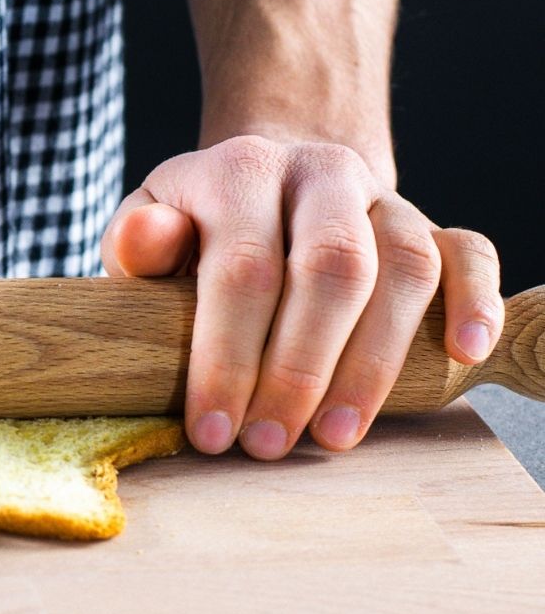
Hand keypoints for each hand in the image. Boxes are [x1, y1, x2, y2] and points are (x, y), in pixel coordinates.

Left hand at [101, 136, 502, 458]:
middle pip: (331, 268)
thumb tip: (145, 242)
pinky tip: (459, 356)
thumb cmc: (197, 224)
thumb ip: (138, 241)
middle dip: (299, 370)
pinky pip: (468, 251)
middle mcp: (319, 170)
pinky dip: (475, 301)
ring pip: (405, 268)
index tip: (213, 430)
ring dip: (373, 362)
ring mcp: (381, 194)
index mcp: (240, 169)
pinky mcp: (427, 220)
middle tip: (269, 444)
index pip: (242, 268)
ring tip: (335, 435)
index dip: (227, 357)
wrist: (266, 180)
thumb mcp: (147, 226)